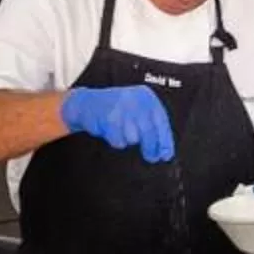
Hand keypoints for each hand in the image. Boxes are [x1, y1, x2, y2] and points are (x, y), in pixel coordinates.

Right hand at [59, 85, 174, 162]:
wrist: (86, 104)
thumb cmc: (114, 109)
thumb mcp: (136, 110)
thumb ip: (150, 125)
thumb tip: (162, 149)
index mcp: (146, 96)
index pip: (161, 121)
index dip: (165, 140)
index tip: (166, 154)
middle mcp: (136, 100)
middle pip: (149, 132)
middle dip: (150, 148)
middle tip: (150, 156)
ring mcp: (122, 108)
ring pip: (134, 138)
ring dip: (127, 140)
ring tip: (120, 131)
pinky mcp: (109, 118)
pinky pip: (119, 141)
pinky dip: (116, 141)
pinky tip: (111, 131)